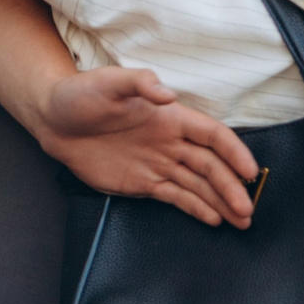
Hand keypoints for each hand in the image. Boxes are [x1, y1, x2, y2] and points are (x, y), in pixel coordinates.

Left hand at [34, 66, 259, 228]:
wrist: (53, 120)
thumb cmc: (81, 95)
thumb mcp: (108, 81)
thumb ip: (139, 83)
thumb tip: (168, 94)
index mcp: (170, 117)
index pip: (212, 135)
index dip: (233, 152)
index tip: (250, 171)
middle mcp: (170, 142)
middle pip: (210, 166)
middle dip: (231, 187)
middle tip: (247, 209)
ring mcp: (158, 164)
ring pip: (198, 185)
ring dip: (221, 201)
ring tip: (242, 221)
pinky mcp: (143, 183)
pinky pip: (176, 197)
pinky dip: (196, 208)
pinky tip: (215, 219)